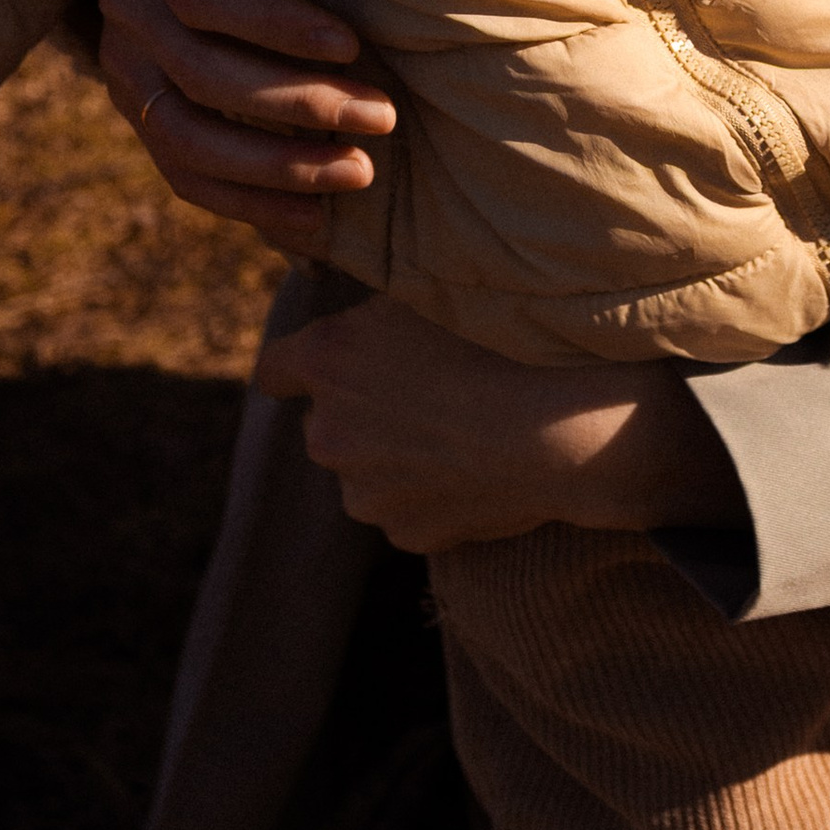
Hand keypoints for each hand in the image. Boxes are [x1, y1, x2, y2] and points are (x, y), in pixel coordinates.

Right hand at [98, 0, 395, 252]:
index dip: (273, 22)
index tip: (352, 42)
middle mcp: (121, 5)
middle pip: (203, 73)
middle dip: (298, 102)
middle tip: (383, 119)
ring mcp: (123, 69)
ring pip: (188, 138)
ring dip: (276, 166)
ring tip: (358, 174)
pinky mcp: (142, 114)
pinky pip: (184, 175)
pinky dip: (247, 203)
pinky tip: (315, 223)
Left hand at [252, 294, 740, 553]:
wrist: (556, 428)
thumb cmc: (497, 344)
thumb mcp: (427, 296)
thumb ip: (375, 311)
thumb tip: (360, 311)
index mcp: (326, 361)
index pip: (274, 369)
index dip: (296, 366)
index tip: (323, 365)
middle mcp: (327, 432)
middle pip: (323, 422)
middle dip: (358, 411)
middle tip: (419, 392)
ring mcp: (363, 491)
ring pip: (362, 470)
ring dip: (389, 456)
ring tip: (454, 429)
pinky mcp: (402, 533)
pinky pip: (403, 507)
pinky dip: (426, 492)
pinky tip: (472, 466)